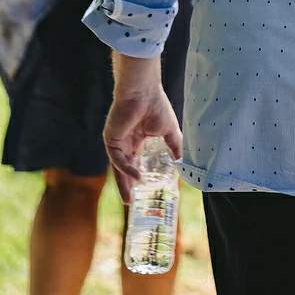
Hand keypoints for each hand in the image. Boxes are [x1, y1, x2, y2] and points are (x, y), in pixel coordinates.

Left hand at [105, 56, 182, 203]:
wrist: (144, 92)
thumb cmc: (157, 106)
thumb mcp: (170, 131)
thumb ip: (175, 147)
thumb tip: (183, 163)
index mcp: (138, 138)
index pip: (136, 161)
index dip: (139, 175)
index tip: (145, 188)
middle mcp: (126, 141)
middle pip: (125, 168)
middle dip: (128, 185)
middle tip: (131, 202)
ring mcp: (117, 141)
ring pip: (119, 167)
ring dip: (124, 183)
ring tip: (129, 200)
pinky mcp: (111, 139)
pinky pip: (118, 159)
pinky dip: (127, 169)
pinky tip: (137, 176)